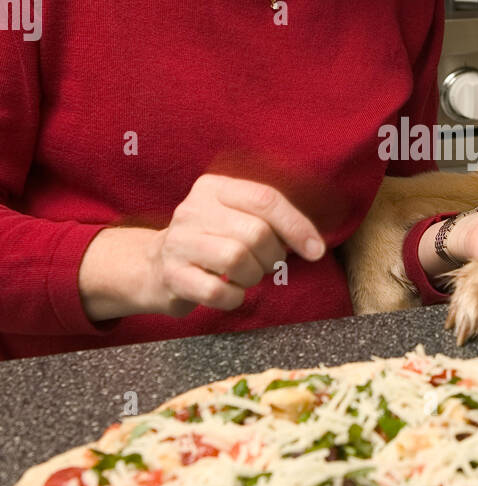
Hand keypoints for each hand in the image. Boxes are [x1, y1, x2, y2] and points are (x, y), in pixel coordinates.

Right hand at [142, 175, 324, 316]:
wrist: (155, 267)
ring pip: (236, 258)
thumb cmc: (212, 243)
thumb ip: (270, 220)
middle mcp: (193, 209)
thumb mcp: (236, 218)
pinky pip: (217, 291)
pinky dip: (234, 298)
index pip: (265, 199)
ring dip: (253, 276)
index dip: (297, 226)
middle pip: (256, 232)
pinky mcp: (171, 275)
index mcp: (214, 188)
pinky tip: (230, 293)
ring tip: (245, 277)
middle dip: (273, 256)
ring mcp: (178, 242)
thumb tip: (313, 243)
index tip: (315, 250)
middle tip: (266, 266)